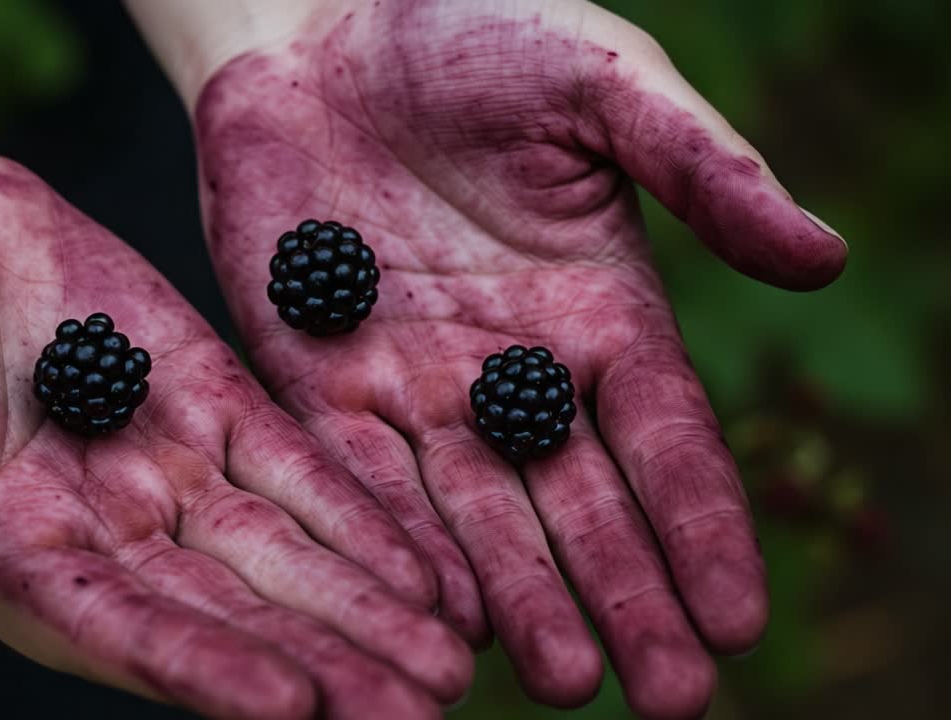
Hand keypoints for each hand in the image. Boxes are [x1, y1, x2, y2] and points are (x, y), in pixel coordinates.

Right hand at [0, 156, 472, 718]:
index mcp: (2, 553)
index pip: (117, 631)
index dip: (203, 669)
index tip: (292, 706)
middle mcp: (97, 528)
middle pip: (225, 612)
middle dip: (324, 660)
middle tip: (422, 709)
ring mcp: (158, 462)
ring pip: (278, 550)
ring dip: (366, 603)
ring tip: (450, 659)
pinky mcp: (205, 394)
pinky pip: (292, 461)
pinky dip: (358, 512)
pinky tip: (426, 561)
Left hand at [189, 1, 846, 716]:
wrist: (318, 21)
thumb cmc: (470, 30)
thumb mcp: (601, 82)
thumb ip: (701, 169)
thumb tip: (821, 258)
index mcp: (596, 307)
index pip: (663, 438)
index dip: (702, 525)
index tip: (736, 618)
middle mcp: (511, 367)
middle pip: (578, 500)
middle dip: (625, 596)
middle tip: (665, 698)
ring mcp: (415, 382)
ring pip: (476, 511)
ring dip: (520, 596)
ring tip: (565, 678)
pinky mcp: (319, 379)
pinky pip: (363, 475)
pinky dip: (400, 543)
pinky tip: (437, 611)